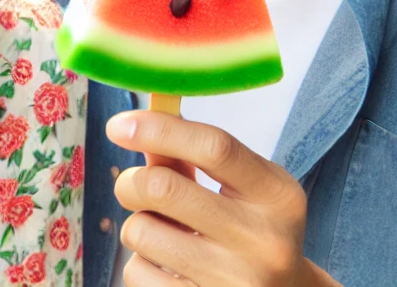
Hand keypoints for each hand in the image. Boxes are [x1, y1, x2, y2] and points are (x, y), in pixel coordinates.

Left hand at [108, 111, 338, 286]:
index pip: (214, 148)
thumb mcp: (240, 188)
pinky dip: (141, 264)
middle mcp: (264, 241)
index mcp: (278, 196)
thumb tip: (136, 128)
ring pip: (140, 232)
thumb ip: (190, 157)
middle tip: (133, 187)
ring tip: (166, 235)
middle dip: (131, 182)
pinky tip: (170, 267)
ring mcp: (236, 282)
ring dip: (138, 226)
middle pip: (163, 188)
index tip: (118, 125)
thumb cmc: (249, 229)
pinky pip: (136, 272)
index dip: (159, 129)